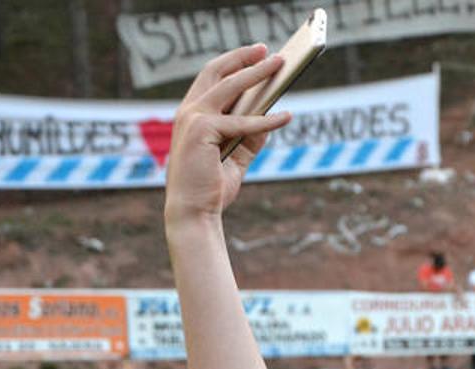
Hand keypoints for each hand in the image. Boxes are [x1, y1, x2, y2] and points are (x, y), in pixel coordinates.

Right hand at [164, 44, 290, 223]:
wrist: (195, 212)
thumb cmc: (211, 187)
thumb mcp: (236, 158)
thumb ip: (250, 138)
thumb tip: (271, 117)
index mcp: (192, 115)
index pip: (212, 79)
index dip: (234, 63)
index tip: (256, 54)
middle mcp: (188, 111)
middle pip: (217, 72)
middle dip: (243, 58)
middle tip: (268, 50)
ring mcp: (192, 118)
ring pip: (229, 87)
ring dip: (256, 73)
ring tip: (279, 64)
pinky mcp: (202, 131)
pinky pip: (243, 122)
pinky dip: (266, 120)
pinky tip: (286, 116)